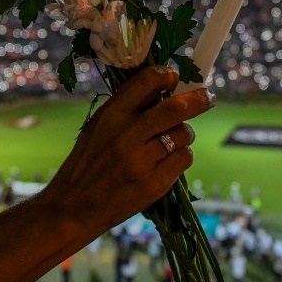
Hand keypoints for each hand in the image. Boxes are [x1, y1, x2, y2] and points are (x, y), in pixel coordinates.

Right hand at [41, 65, 216, 237]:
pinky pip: (184, 159)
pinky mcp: (154, 184)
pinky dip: (182, 156)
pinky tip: (168, 161)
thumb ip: (127, 108)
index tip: (175, 76)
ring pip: (183, 133)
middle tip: (207, 97)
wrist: (74, 207)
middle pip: (176, 107)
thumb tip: (165, 88)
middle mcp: (127, 135)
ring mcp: (141, 161)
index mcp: (111, 115)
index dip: (167, 74)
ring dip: (184, 133)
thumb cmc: (87, 163)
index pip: (147, 81)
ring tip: (172, 140)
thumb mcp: (98, 127)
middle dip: (198, 99)